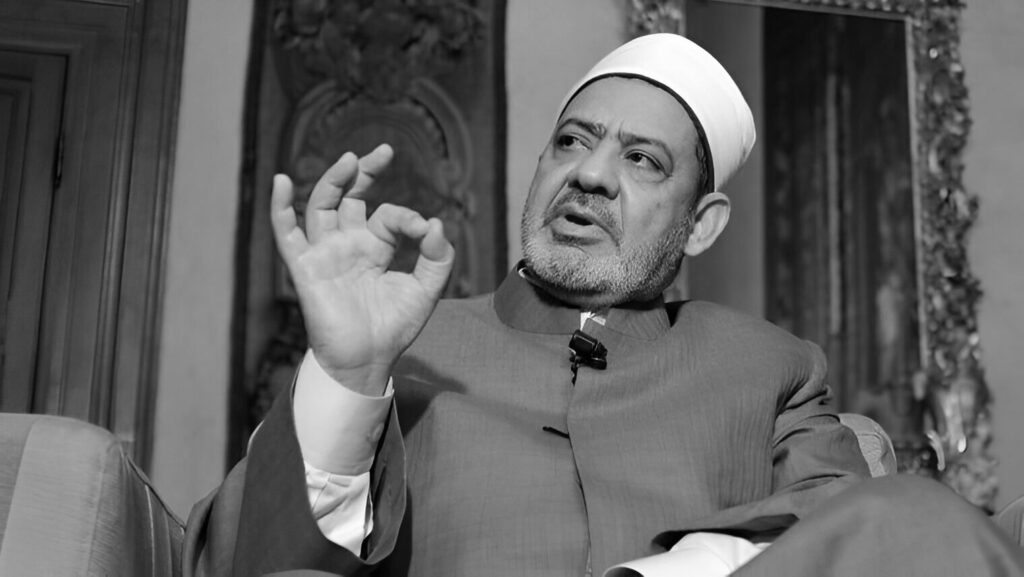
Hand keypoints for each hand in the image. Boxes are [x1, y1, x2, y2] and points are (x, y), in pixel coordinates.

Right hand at [271, 144, 454, 393]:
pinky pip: (287, 235)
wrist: (368, 361)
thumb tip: (435, 224)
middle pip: (349, 197)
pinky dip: (280, 209)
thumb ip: (437, 257)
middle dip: (363, 172)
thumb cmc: (394, 328)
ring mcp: (326, 254)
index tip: (425, 232)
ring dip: (333, 181)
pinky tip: (282, 182)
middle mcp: (348, 245)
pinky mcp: (306, 268)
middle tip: (384, 151)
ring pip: (322, 207)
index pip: (389, 215)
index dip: (408, 217)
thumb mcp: (426, 290)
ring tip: (349, 159)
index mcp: (376, 247)